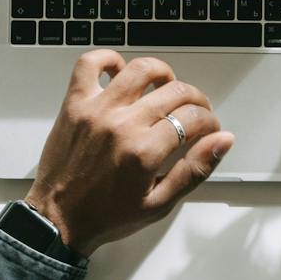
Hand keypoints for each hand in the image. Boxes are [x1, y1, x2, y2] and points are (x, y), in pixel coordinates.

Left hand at [24, 52, 234, 253]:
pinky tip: (120, 73)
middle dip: (196, 100)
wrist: (58, 219)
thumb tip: (222, 141)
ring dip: (162, 73)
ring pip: (140, 70)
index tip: (209, 130)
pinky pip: (89, 64)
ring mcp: (96, 110)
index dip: (210, 122)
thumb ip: (194, 170)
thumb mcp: (159, 204)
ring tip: (166, 86)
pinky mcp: (74, 105)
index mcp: (144, 151)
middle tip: (195, 113)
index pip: (194, 118)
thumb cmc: (106, 215)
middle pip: (174, 91)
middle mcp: (122, 124)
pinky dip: (107, 60)